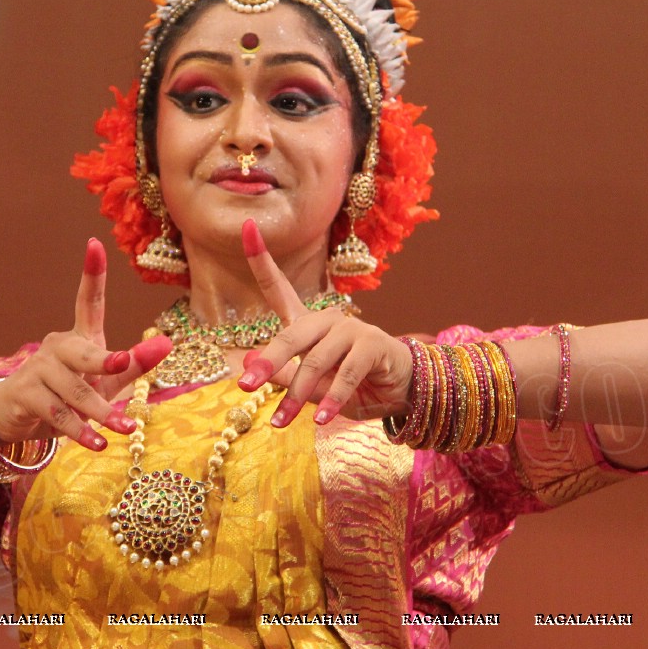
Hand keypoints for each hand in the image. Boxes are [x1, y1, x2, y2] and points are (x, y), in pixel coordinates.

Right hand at [0, 239, 170, 449]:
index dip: (92, 274)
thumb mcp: (106, 383)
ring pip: (74, 391)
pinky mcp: (25, 394)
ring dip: (100, 414)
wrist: (17, 417)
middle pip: (83, 352)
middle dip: (104, 361)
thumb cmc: (69, 394)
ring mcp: (38, 369)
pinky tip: (97, 443)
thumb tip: (167, 344)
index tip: (94, 244)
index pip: (88, 302)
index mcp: (80, 338)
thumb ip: (134, 365)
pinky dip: (79, 430)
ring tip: (125, 429)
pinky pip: (57, 413)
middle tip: (122, 364)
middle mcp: (57, 347)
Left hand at [235, 220, 412, 427]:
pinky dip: (332, 399)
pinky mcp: (373, 345)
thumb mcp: (314, 388)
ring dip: (298, 396)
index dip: (262, 259)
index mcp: (308, 325)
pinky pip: (346, 374)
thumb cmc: (353, 387)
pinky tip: (322, 420)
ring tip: (281, 422)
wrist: (402, 392)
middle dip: (267, 362)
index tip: (247, 227)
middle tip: (245, 385)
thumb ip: (286, 377)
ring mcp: (352, 330)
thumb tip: (251, 366)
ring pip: (316, 361)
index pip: (279, 288)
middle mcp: (328, 321)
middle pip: (291, 335)